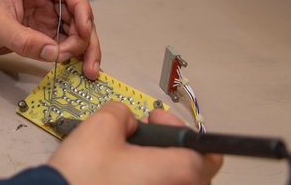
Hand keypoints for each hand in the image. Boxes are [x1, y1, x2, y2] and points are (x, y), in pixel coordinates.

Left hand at [0, 0, 100, 78]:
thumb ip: (24, 39)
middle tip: (90, 63)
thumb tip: (54, 53)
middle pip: (76, 15)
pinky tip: (76, 69)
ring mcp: (43, 17)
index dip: (81, 9)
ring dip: (82, 51)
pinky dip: (71, 57)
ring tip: (85, 71)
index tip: (85, 30)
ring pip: (73, 32)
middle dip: (86, 38)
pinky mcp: (39, 35)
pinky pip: (62, 45)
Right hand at [49, 102, 223, 184]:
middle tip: (138, 133)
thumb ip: (122, 112)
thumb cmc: (81, 178)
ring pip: (170, 183)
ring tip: (124, 155)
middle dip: (165, 145)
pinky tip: (118, 175)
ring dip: (154, 165)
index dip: (180, 129)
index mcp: (179, 173)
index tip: (157, 120)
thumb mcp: (100, 126)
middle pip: (190, 169)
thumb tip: (127, 118)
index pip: (209, 152)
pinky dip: (143, 182)